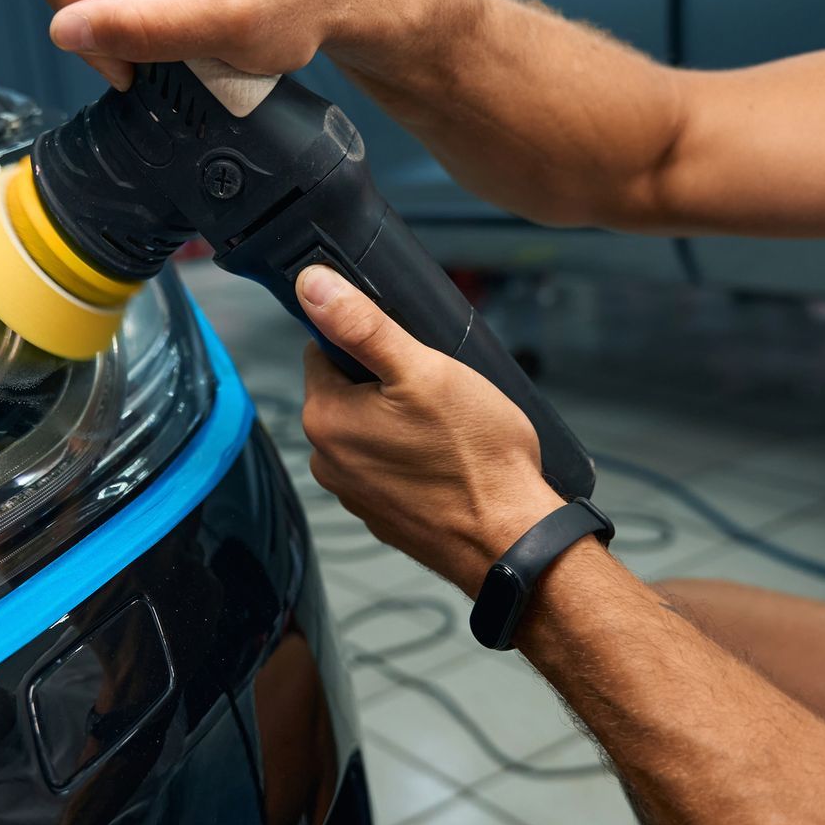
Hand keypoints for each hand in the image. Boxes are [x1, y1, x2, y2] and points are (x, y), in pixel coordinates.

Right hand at [15, 0, 394, 88]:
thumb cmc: (296, 1)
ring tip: (165, 19)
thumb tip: (66, 30)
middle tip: (149, 41)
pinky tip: (164, 3)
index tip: (134, 63)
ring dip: (103, 5)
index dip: (87, 30)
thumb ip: (140, 29)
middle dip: (88, 14)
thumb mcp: (221, 29)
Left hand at [296, 266, 561, 594]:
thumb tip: (313, 286)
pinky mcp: (381, 514)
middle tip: (436, 394)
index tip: (407, 359)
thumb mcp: (424, 370)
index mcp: (325, 419)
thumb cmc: (476, 457)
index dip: (367, 345)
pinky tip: (447, 461)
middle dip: (385, 384)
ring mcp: (353, 493)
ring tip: (447, 430)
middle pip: (346, 392)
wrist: (511, 538)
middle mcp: (327, 460)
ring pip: (369, 430)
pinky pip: (387, 467)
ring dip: (399, 422)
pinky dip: (411, 459)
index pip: (323, 352)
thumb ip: (362, 325)